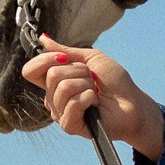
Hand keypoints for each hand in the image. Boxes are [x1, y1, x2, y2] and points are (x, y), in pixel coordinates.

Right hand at [19, 35, 164, 160]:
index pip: (30, 71)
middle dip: (78, 71)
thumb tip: (43, 39)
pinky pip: (72, 104)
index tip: (64, 57)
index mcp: (55, 82)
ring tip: (96, 92)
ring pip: (63, 88)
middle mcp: (53, 98)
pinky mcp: (70, 125)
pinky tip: (95, 103)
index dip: (43, 60)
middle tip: (92, 80)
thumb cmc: (115, 82)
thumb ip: (65, 51)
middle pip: (51, 75)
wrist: (134, 102)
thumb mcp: (90, 59)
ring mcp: (60, 113)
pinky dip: (89, 97)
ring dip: (86, 84)